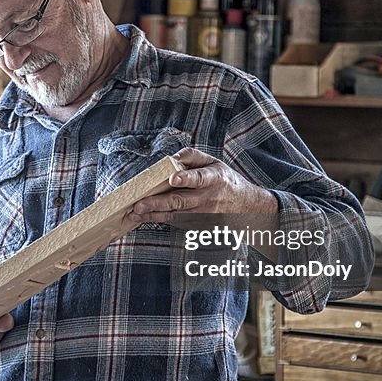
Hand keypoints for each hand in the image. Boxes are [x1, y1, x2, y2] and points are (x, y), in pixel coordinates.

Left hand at [131, 148, 276, 222]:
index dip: (186, 178)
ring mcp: (204, 214)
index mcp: (214, 178)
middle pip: (181, 201)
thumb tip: (172, 158)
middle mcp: (208, 198)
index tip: (173, 179)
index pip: (200, 178)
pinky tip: (145, 217)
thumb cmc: (224, 180)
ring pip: (176, 215)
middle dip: (158, 203)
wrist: (245, 206)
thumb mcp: (214, 162)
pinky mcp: (199, 224)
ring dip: (154, 214)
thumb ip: (192, 156)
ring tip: (136, 212)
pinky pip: (177, 221)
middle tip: (139, 204)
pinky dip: (160, 219)